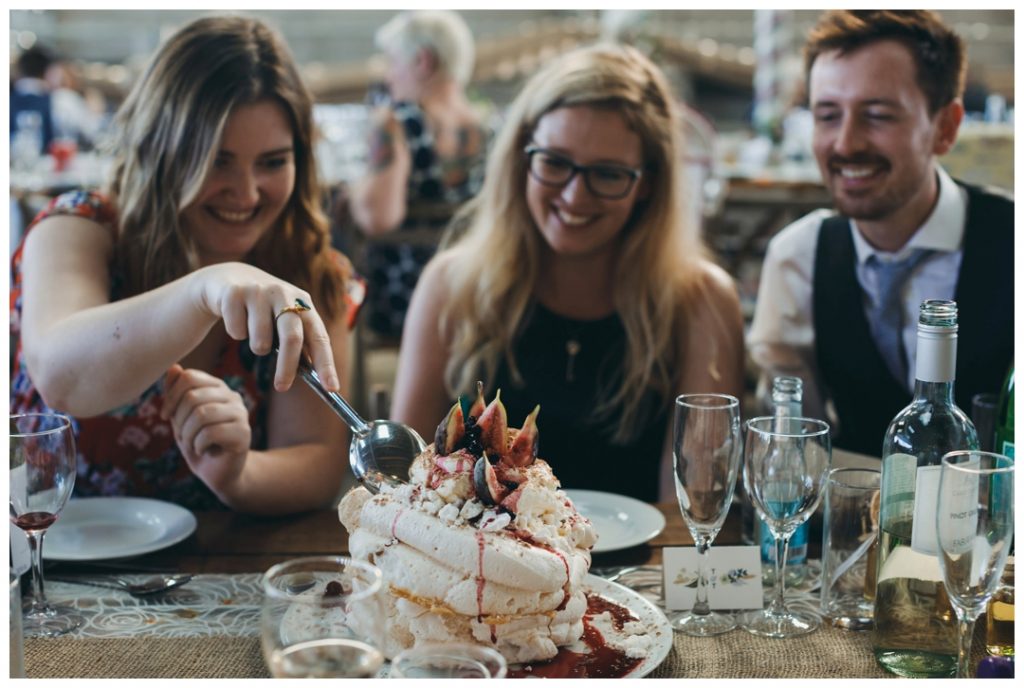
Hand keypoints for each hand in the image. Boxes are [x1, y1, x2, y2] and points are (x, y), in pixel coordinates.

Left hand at [161, 364, 250, 497]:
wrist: (219, 473)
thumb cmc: (199, 443)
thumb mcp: (181, 418)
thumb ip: (176, 393)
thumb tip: (174, 367)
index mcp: (216, 387)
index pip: (190, 377)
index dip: (171, 396)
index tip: (165, 416)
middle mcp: (232, 396)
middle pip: (193, 396)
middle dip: (178, 420)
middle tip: (182, 436)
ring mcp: (240, 413)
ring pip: (202, 414)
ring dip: (188, 435)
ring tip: (192, 444)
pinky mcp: (244, 433)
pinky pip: (211, 433)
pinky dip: (198, 445)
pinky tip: (203, 451)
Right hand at [193, 263, 338, 391]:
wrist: (228, 280)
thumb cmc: (264, 310)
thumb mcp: (284, 321)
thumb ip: (300, 343)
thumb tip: (314, 378)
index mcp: (304, 303)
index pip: (320, 337)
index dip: (326, 364)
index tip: (332, 388)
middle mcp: (285, 294)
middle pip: (292, 338)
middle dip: (287, 367)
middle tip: (282, 387)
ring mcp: (259, 291)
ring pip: (260, 340)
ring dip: (257, 348)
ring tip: (254, 335)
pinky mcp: (234, 294)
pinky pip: (236, 332)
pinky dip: (236, 334)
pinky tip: (236, 320)